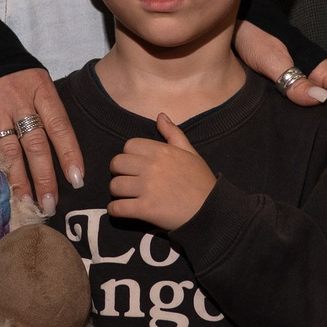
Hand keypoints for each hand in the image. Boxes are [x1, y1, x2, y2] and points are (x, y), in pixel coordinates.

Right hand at [0, 66, 85, 214]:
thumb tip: (66, 160)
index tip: (76, 181)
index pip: (60, 126)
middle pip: (35, 144)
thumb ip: (49, 115)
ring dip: (17, 180)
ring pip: (8, 150)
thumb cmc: (18, 78)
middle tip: (49, 204)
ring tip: (25, 202)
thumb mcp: (40, 86)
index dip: (69, 154)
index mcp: (41, 91)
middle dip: (44, 177)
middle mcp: (19, 101)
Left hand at [108, 115, 215, 230]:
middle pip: (117, 164)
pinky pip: (117, 208)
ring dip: (118, 193)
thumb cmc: (201, 181)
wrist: (212, 211)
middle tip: (128, 180)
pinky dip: (115, 210)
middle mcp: (152, 167)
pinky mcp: (145, 209)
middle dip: (119, 172)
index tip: (135, 166)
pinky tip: (122, 210)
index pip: (129, 146)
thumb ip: (174, 133)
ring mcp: (147, 188)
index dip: (129, 156)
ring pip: (114, 186)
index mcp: (162, 151)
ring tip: (126, 196)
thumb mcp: (191, 152)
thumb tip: (160, 116)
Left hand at [235, 21, 326, 161]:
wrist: (240, 23)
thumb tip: (320, 100)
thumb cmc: (256, 36)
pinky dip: (323, 130)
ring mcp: (307, 86)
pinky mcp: (292, 92)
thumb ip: (293, 80)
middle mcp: (319, 80)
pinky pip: (314, 114)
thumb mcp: (271, 59)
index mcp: (322, 71)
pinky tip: (318, 146)